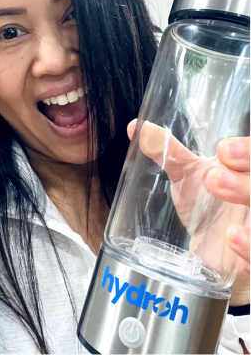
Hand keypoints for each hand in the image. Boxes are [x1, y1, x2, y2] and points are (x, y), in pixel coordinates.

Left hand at [127, 120, 250, 305]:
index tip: (223, 150)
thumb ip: (168, 152)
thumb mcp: (188, 175)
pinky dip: (249, 246)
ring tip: (218, 191)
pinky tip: (231, 237)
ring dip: (246, 195)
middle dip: (245, 176)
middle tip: (214, 176)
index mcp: (247, 171)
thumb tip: (137, 127)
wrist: (213, 250)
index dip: (247, 151)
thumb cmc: (206, 203)